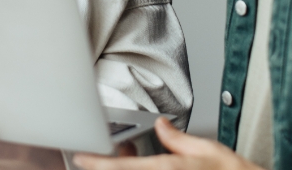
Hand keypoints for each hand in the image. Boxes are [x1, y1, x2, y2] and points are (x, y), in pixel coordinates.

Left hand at [73, 118, 263, 169]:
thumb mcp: (209, 151)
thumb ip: (179, 139)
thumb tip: (162, 126)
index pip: (122, 166)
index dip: (98, 162)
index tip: (82, 157)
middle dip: (111, 167)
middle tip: (104, 158)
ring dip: (126, 169)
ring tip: (128, 159)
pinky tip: (149, 165)